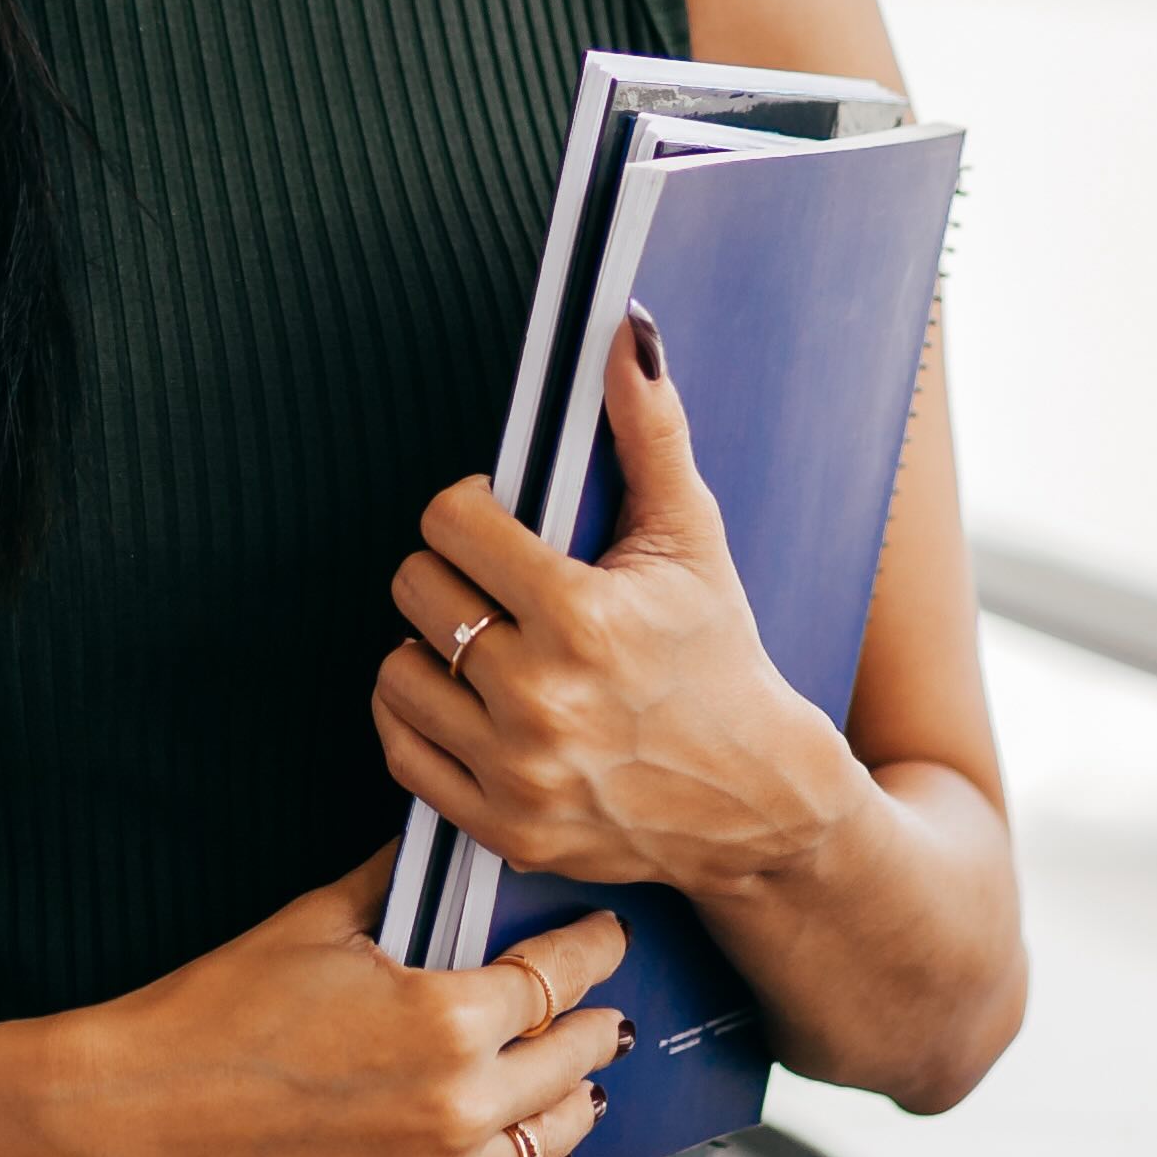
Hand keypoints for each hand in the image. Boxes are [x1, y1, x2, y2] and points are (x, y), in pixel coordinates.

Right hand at [43, 848, 632, 1156]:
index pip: (557, 975)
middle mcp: (457, 1107)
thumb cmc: (210, 1020)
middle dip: (593, 1023)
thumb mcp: (312, 924)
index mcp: (443, 1018)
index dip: (592, 949)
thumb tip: (436, 852)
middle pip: (572, 1059)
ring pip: (552, 1141)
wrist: (133, 1117)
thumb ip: (393, 884)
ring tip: (575, 1079)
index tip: (604, 937)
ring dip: (573, 1102)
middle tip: (598, 1007)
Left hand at [376, 311, 870, 900]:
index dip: (472, 510)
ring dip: (429, 647)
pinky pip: (400, 748)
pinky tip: (466, 698)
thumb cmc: (722, 656)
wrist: (761, 802)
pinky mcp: (502, 826)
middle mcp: (543, 696)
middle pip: (416, 589)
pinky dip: (418, 716)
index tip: (502, 524)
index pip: (451, 521)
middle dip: (449, 574)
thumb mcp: (693, 537)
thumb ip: (651, 429)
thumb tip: (627, 330)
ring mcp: (519, 770)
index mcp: (583, 615)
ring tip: (484, 643)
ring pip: (396, 668)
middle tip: (494, 585)